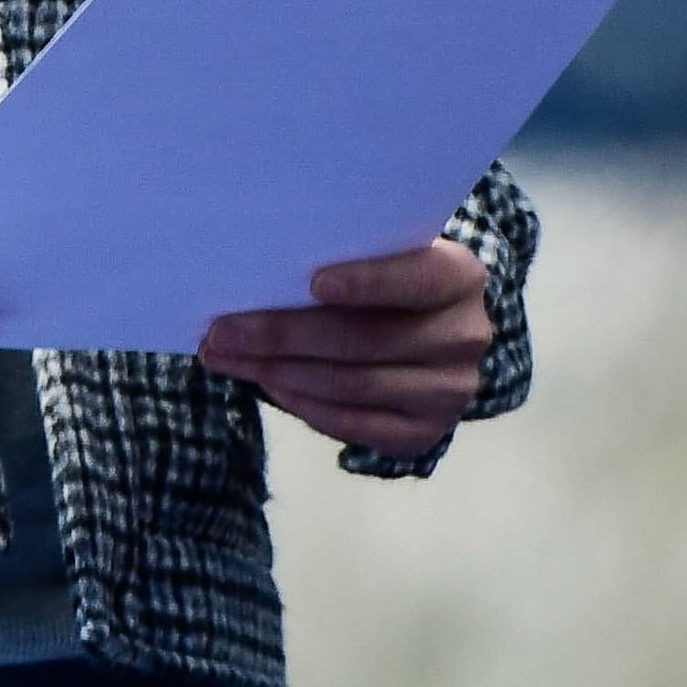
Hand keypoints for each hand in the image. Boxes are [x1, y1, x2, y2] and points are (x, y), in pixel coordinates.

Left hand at [198, 239, 491, 459]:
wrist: (428, 328)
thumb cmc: (384, 276)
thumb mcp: (380, 254)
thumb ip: (342, 256)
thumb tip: (254, 271)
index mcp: (459, 276)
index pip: (418, 278)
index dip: (368, 282)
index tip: (312, 282)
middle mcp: (464, 335)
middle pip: (366, 339)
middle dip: (284, 334)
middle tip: (222, 330)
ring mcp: (449, 391)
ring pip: (352, 385)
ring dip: (280, 372)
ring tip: (227, 356)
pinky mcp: (425, 432)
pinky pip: (354, 424)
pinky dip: (304, 404)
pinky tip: (266, 384)